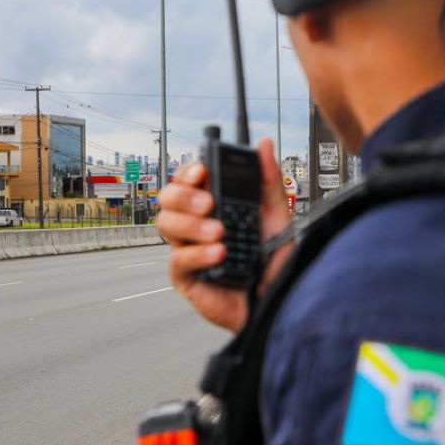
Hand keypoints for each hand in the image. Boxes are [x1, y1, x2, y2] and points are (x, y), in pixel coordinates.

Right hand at [156, 138, 293, 331]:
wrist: (278, 300)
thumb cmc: (274, 261)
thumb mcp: (278, 217)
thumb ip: (269, 182)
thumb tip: (263, 145)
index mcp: (213, 206)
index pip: (188, 180)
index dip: (188, 172)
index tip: (202, 171)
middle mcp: (196, 224)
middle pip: (168, 198)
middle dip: (184, 196)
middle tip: (209, 204)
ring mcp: (188, 249)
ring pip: (166, 225)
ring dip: (192, 225)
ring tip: (220, 233)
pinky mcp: (186, 277)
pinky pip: (178, 260)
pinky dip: (198, 254)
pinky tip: (218, 254)